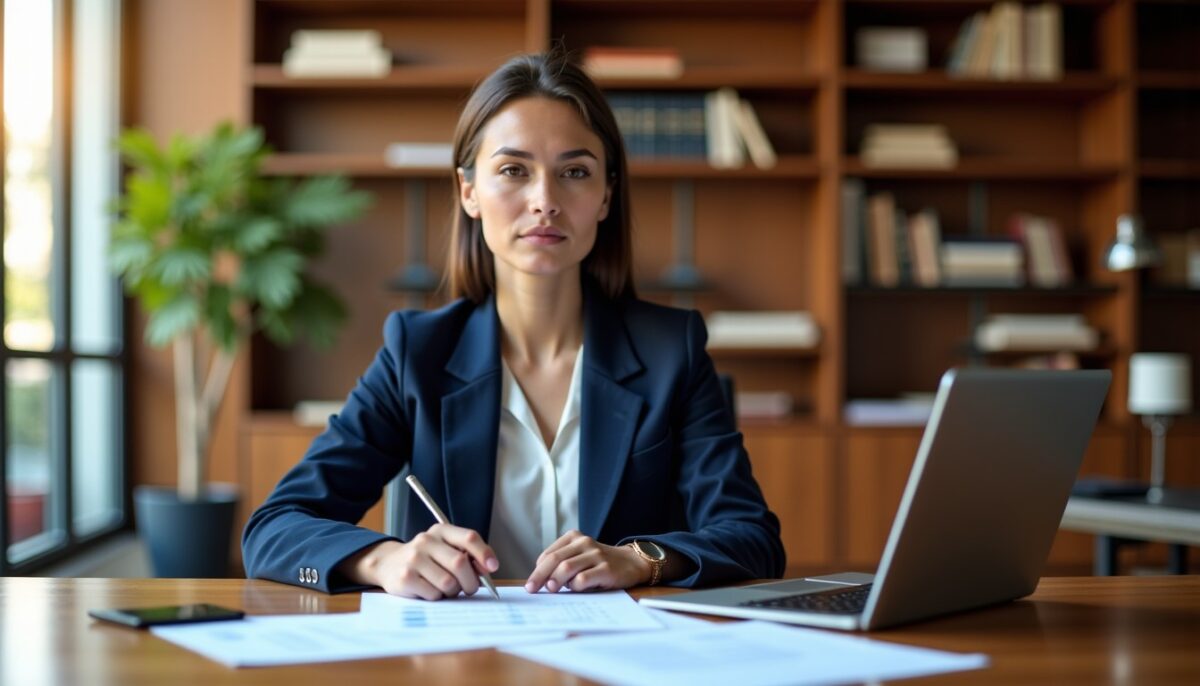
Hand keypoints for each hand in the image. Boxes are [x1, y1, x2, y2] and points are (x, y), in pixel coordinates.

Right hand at [340, 524, 498, 599]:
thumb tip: (487, 568)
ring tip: (445, 588)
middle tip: (469, 588)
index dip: (484, 553)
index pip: (469, 537)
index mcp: (441, 531)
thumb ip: (467, 555)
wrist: (388, 564)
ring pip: (448, 582)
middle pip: (460, 563)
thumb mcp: (445, 549)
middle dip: (470, 581)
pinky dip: (437, 597)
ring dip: (452, 591)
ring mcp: (414, 558)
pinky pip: (434, 594)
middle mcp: (426, 541)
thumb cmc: (426, 559)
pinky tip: (429, 590)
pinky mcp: (405, 577)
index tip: (493, 567)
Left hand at [524, 530, 650, 592]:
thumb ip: (562, 564)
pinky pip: (583, 579)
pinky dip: (575, 586)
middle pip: (554, 560)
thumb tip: (540, 582)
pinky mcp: (606, 569)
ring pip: (566, 567)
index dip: (537, 570)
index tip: (531, 584)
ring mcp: (596, 554)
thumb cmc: (599, 564)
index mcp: (574, 537)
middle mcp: (584, 543)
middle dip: (539, 576)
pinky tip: (577, 589)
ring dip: (555, 581)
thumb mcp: (580, 558)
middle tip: (532, 589)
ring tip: (551, 590)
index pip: (549, 554)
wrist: (631, 563)